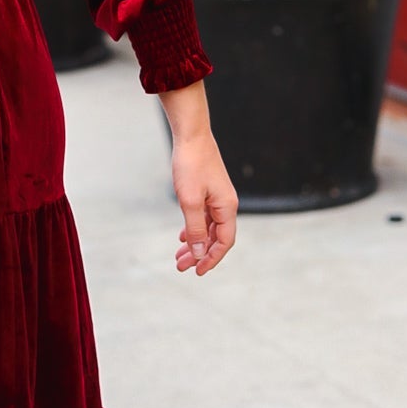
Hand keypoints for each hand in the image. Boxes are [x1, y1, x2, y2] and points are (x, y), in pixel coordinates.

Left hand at [172, 130, 237, 275]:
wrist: (191, 135)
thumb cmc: (191, 165)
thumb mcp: (190, 201)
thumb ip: (196, 229)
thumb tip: (199, 253)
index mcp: (227, 208)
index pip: (224, 242)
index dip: (211, 259)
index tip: (197, 272)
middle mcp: (226, 205)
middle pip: (216, 238)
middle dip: (199, 254)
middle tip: (180, 267)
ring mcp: (218, 198)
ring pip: (209, 229)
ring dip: (195, 243)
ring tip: (179, 256)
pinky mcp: (209, 191)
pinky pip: (205, 217)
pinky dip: (195, 229)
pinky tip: (183, 235)